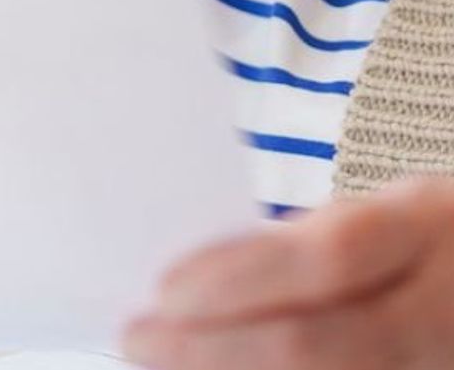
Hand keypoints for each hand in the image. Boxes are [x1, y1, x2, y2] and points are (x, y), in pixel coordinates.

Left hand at [121, 178, 453, 368]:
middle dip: (214, 349)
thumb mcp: (385, 210)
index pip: (326, 259)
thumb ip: (308, 241)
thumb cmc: (427, 240)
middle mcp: (440, 310)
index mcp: (423, 229)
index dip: (240, 280)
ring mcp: (439, 365)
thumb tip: (197, 280)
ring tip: (167, 366)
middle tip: (140, 340)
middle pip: (319, 345)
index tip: (163, 291)